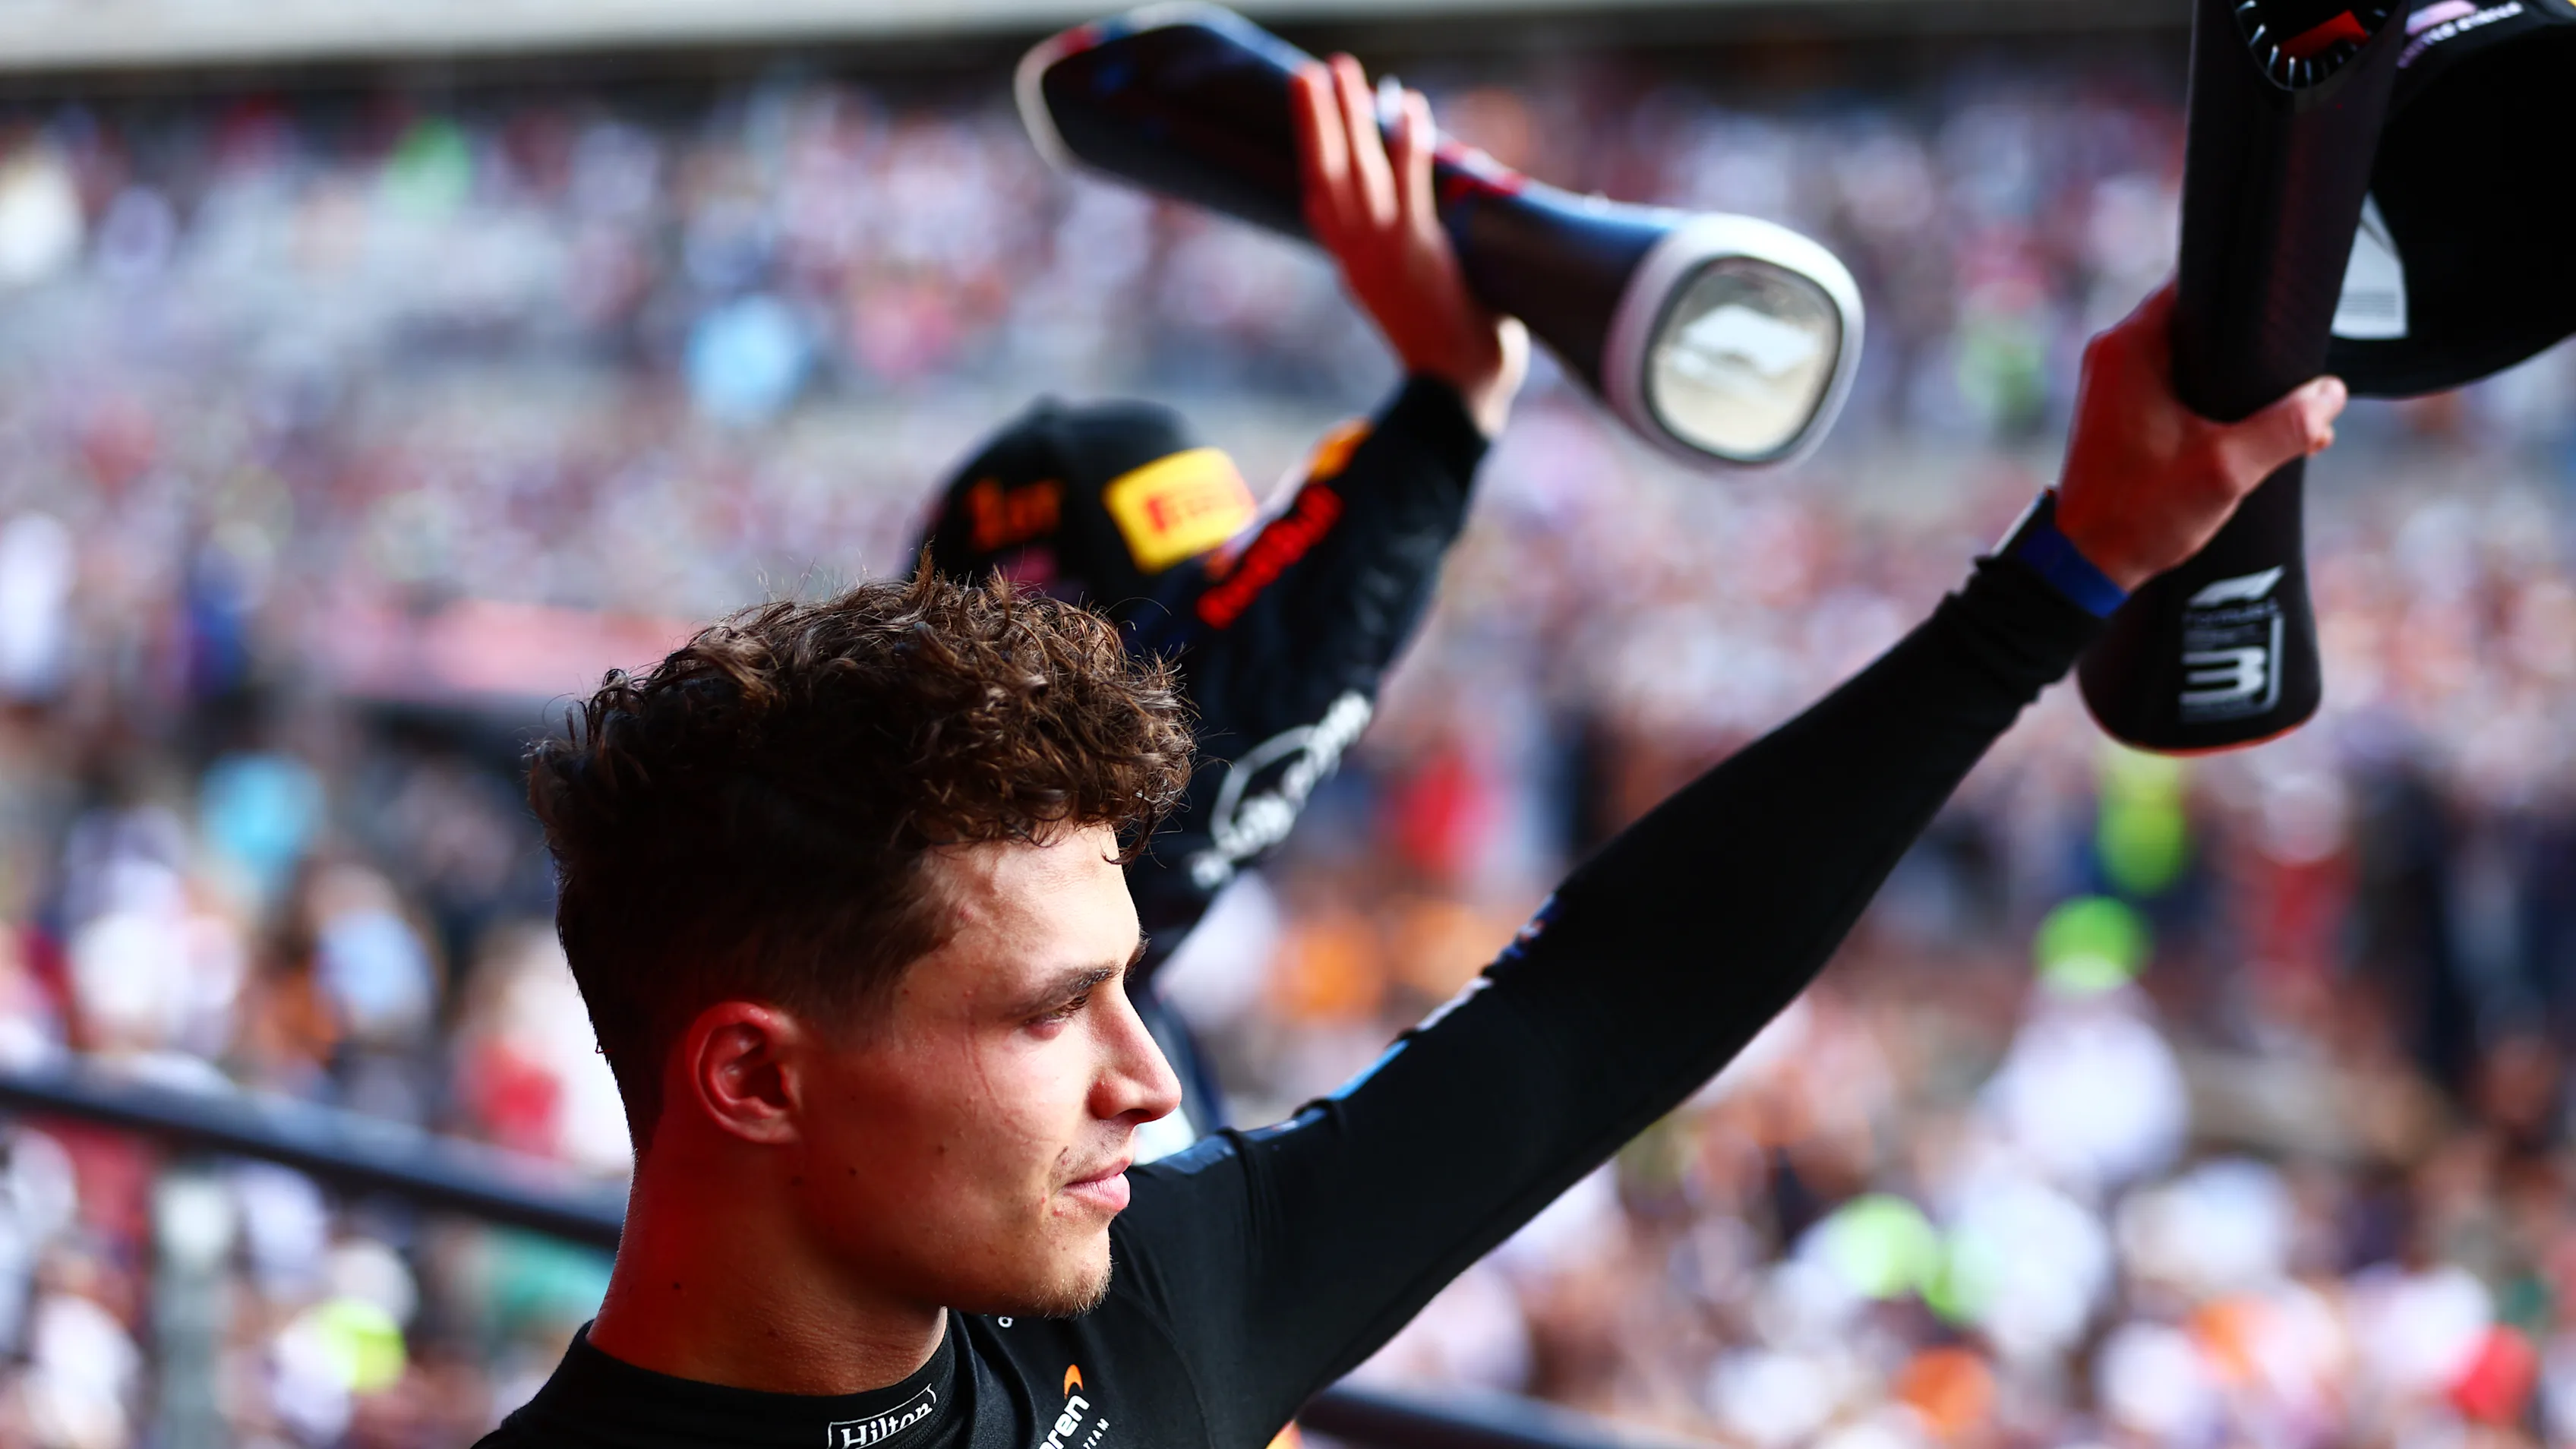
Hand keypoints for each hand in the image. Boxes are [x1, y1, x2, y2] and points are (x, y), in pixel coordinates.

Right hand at [1290, 55, 1528, 438]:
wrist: (1455, 397)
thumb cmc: (1450, 360)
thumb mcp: (1418, 309)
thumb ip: (1417, 275)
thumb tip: (1440, 254)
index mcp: (1355, 273)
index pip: (1322, 209)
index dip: (1313, 164)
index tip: (1310, 128)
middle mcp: (1358, 258)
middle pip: (1325, 176)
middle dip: (1315, 122)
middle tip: (1307, 75)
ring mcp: (1385, 254)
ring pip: (1356, 171)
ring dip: (1346, 116)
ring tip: (1338, 71)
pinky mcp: (1419, 253)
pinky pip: (1411, 185)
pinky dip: (1408, 143)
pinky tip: (1407, 105)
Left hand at [2055, 283, 2347, 591]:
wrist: (2083, 562)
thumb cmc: (2139, 513)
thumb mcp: (2227, 469)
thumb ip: (2286, 427)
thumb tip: (2330, 395)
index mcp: (2131, 346)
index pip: (2196, 284)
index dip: (2244, 294)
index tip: (2281, 314)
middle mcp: (2114, 353)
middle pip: (2200, 322)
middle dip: (2250, 349)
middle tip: (2293, 375)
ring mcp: (2112, 381)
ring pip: (2190, 357)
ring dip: (2235, 382)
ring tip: (2283, 412)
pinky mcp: (2118, 410)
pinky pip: (2174, 385)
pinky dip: (2209, 401)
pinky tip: (2249, 432)